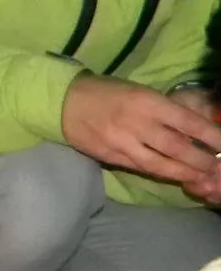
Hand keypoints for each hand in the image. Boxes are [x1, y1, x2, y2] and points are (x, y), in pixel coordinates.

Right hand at [62, 74, 220, 193]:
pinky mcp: (110, 157)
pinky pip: (140, 168)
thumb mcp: (140, 93)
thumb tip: (192, 131)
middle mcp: (137, 124)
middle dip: (200, 160)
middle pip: (176, 148)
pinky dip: (160, 173)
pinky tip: (172, 176)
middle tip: (215, 166)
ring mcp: (122, 143)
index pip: (188, 122)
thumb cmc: (108, 93)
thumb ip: (163, 111)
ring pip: (159, 164)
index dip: (211, 136)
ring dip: (183, 173)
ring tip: (200, 178)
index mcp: (148, 102)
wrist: (65, 102)